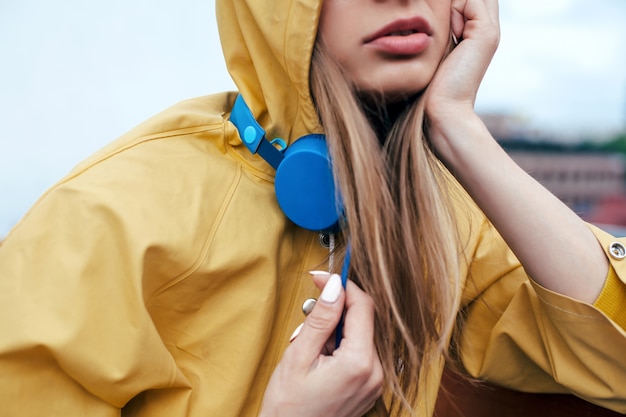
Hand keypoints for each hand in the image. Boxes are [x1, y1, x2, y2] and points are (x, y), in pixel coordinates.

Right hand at [259, 272, 382, 416]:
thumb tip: (334, 286)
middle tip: (306, 324)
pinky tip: (320, 361)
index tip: (321, 278)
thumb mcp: (299, 356)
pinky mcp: (369, 388)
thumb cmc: (289, 408)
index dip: (342, 286)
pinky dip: (340, 348)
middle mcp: (376, 373)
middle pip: (363, 320)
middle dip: (335, 313)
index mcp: (360, 363)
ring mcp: (374, 383)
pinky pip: (360, 354)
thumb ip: (320, 318)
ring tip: (310, 351)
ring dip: (335, 332)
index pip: (363, 306)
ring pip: (360, 336)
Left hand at [425, 0, 499, 159]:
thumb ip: (438, 28)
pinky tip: (449, 32)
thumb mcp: (433, 50)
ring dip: (451, 3)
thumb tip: (428, 9)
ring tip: (443, 25)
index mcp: (476, 33)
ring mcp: (490, 31)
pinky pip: (470, 0)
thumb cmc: (431, 87)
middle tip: (435, 14)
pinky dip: (453, 9)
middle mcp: (487, 29)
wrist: (443, 110)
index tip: (433, 15)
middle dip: (452, 1)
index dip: (451, 3)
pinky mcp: (485, 34)